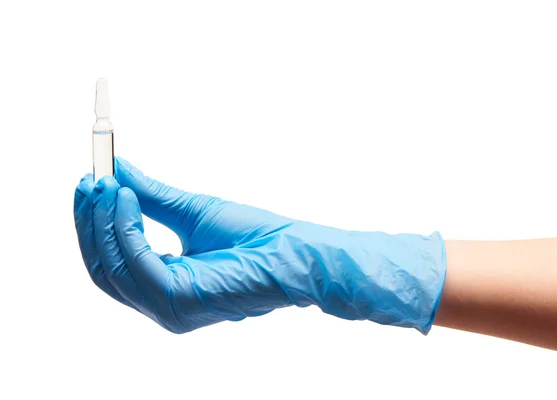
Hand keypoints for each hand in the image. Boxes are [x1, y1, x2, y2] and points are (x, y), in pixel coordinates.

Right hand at [74, 157, 446, 333]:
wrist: (292, 250)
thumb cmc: (253, 235)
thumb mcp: (190, 210)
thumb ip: (150, 197)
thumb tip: (117, 170)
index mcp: (165, 285)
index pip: (112, 261)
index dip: (95, 222)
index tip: (90, 182)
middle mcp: (161, 303)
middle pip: (103, 267)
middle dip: (90, 221)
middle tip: (87, 179)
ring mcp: (168, 308)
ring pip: (111, 267)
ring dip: (102, 221)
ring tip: (106, 183)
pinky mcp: (178, 302)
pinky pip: (136, 263)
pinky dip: (125, 229)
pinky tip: (127, 198)